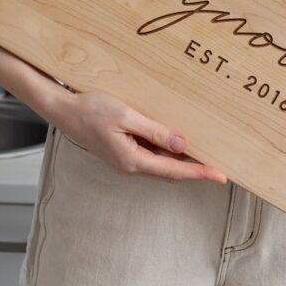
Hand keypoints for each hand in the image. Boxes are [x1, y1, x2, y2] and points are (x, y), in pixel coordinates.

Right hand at [53, 90, 227, 184]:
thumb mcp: (126, 116)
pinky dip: (168, 155)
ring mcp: (126, 161)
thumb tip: (182, 144)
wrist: (65, 111)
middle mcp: (131, 166)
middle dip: (195, 171)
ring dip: (182, 164)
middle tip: (219, 168)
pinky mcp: (124, 153)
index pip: (174, 170)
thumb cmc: (91, 110)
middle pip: (170, 173)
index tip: (220, 175)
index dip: (199, 173)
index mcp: (133, 160)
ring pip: (162, 166)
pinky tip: (177, 145)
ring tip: (205, 157)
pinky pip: (152, 157)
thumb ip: (155, 131)